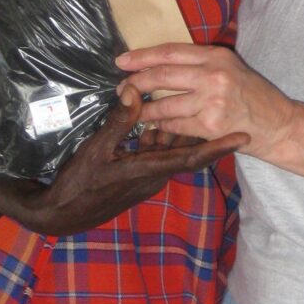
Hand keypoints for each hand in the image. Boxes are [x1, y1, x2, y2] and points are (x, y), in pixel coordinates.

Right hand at [0, 85, 247, 235]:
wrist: (59, 214)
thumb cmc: (78, 183)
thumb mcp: (97, 150)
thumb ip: (119, 120)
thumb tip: (135, 90)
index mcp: (150, 170)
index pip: (193, 158)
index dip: (219, 147)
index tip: (244, 137)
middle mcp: (154, 176)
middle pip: (185, 149)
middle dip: (200, 127)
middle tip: (214, 102)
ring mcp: (144, 178)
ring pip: (170, 149)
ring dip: (176, 127)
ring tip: (184, 101)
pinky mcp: (135, 176)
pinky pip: (156, 152)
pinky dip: (159, 134)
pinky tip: (152, 115)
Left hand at [116, 43, 294, 159]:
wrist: (279, 123)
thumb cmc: (252, 94)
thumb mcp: (230, 67)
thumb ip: (200, 62)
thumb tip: (161, 62)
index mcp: (216, 55)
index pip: (170, 51)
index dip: (142, 56)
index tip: (122, 61)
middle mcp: (213, 74)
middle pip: (163, 75)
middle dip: (136, 82)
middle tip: (121, 88)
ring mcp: (212, 100)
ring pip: (165, 105)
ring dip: (144, 110)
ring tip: (132, 111)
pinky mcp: (211, 126)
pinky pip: (176, 125)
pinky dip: (162, 127)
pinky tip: (154, 127)